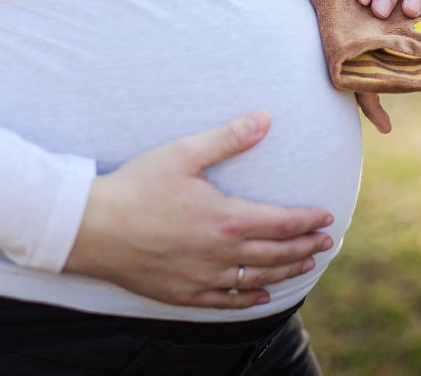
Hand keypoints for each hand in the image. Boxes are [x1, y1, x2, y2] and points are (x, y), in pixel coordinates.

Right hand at [64, 111, 334, 308]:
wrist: (92, 228)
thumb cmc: (137, 187)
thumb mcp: (183, 154)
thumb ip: (228, 138)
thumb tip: (265, 118)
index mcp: (227, 219)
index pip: (282, 222)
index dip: (308, 220)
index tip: (327, 216)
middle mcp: (222, 253)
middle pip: (277, 253)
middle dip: (306, 246)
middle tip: (327, 241)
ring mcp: (204, 277)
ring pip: (258, 278)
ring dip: (287, 271)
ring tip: (306, 264)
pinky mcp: (184, 293)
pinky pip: (228, 301)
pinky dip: (251, 299)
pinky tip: (262, 296)